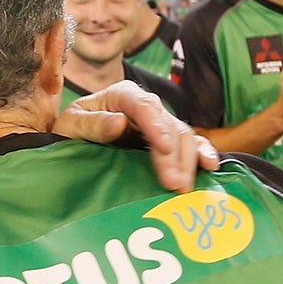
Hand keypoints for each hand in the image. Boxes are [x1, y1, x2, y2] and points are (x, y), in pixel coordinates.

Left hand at [55, 81, 219, 191]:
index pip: (144, 106)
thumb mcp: (72, 125)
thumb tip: (119, 122)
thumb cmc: (72, 129)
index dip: (157, 126)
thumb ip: (93, 123)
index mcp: (123, 95)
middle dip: (173, 155)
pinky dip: (202, 153)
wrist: (74, 141)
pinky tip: (210, 167)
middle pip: (169, 125)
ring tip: (183, 189)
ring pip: (184, 136)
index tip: (164, 148)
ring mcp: (159, 124)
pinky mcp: (167, 141)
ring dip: (187, 162)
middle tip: (173, 184)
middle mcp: (146, 106)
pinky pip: (191, 144)